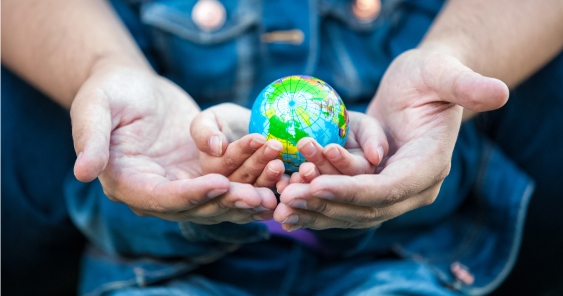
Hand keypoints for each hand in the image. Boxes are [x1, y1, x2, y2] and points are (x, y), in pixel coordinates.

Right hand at [71, 64, 275, 222]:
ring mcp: (180, 184)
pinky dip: (251, 180)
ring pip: (217, 199)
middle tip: (259, 196)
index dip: (191, 195)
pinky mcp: (200, 173)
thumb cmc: (111, 91)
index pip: (161, 199)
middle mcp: (156, 192)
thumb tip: (83, 172)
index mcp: (127, 182)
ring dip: (246, 195)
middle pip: (196, 207)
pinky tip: (276, 178)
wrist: (134, 85)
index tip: (220, 184)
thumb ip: (90, 138)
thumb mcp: (95, 107)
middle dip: (228, 203)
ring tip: (275, 188)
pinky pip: (229, 181)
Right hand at [190, 103, 284, 188]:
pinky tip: (291, 177)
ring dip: (271, 173)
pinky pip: (272, 189)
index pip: (224, 162)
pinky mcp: (263, 191)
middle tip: (275, 146)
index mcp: (209, 170)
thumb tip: (216, 146)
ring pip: (258, 185)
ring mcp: (245, 191)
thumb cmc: (219, 123)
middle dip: (259, 162)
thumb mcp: (205, 121)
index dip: (241, 151)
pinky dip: (281, 184)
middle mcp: (225, 187)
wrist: (239, 131)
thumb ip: (204, 133)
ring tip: (283, 159)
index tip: (257, 138)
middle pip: (242, 176)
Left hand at [274, 48, 507, 230]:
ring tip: (279, 203)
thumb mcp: (443, 73)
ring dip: (315, 210)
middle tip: (285, 199)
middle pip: (366, 208)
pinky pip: (342, 202)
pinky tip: (286, 203)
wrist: (419, 87)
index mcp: (430, 165)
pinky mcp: (373, 187)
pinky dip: (316, 205)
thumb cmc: (430, 75)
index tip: (315, 187)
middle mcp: (413, 187)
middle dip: (325, 205)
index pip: (389, 189)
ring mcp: (392, 191)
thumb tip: (499, 91)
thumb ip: (466, 86)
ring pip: (350, 211)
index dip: (352, 191)